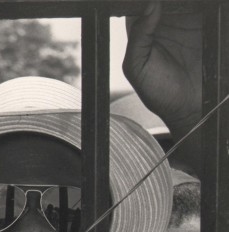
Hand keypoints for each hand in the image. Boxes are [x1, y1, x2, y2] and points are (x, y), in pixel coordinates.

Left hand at [124, 3, 201, 133]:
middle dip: (166, 1)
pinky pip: (205, 6)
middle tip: (172, 6)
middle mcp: (164, 20)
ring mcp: (187, 18)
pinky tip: (197, 10)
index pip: (140, 5)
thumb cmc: (160, 93)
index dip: (144, 2)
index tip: (154, 3)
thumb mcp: (137, 67)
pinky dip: (203, 5)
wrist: (190, 107)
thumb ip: (138, 36)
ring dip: (184, 2)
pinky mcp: (206, 20)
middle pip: (164, 0)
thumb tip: (150, 5)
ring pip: (184, 1)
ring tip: (184, 9)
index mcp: (143, 29)